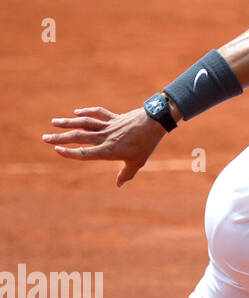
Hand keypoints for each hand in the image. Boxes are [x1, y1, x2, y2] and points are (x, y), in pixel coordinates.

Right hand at [42, 106, 165, 186]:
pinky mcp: (114, 117)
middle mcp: (105, 137)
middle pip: (79, 137)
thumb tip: (119, 185)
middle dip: (60, 138)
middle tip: (44, 138)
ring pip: (84, 123)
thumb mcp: (137, 163)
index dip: (70, 153)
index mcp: (108, 150)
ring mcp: (108, 126)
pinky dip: (87, 112)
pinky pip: (98, 113)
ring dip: (68, 122)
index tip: (57, 150)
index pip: (85, 153)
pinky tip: (76, 112)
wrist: (155, 123)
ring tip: (54, 122)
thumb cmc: (147, 144)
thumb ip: (126, 174)